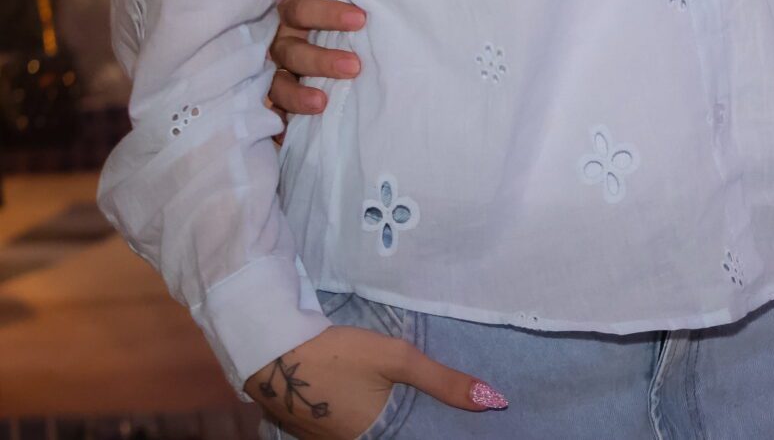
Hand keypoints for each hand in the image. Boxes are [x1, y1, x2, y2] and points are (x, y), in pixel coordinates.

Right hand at [246, 324, 503, 438]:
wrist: (273, 349)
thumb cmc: (339, 354)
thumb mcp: (397, 360)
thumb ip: (444, 382)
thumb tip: (494, 402)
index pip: (412, 437)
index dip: (432, 427)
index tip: (456, 419)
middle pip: (390, 434)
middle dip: (411, 421)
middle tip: (435, 403)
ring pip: (368, 430)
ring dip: (385, 417)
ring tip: (406, 397)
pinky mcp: (308, 428)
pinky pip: (345, 426)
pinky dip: (362, 414)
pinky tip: (373, 397)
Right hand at [266, 0, 364, 119]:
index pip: (302, 8)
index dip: (326, 12)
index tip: (361, 19)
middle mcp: (276, 27)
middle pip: (290, 48)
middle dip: (320, 59)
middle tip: (355, 67)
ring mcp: (272, 54)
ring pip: (279, 76)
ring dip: (298, 92)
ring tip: (323, 104)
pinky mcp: (276, 76)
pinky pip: (269, 101)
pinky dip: (275, 121)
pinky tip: (284, 140)